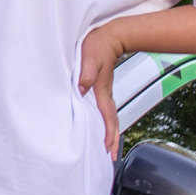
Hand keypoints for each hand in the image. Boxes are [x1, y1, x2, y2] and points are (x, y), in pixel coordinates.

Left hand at [77, 22, 128, 156]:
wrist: (110, 36)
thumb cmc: (98, 45)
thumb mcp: (90, 58)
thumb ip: (87, 74)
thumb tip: (82, 89)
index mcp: (102, 91)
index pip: (107, 118)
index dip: (108, 134)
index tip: (107, 149)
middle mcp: (106, 96)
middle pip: (112, 123)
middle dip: (112, 141)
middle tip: (111, 158)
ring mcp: (105, 93)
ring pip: (109, 119)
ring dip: (110, 134)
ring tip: (108, 148)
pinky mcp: (101, 90)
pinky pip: (105, 111)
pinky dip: (105, 123)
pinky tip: (100, 127)